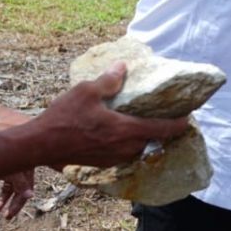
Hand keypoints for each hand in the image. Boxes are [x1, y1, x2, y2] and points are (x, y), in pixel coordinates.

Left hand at [0, 168, 33, 218]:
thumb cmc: (12, 159)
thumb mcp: (17, 173)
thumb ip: (23, 184)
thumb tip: (30, 196)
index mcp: (27, 176)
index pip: (25, 193)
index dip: (18, 205)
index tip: (10, 215)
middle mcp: (18, 175)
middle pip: (16, 193)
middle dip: (11, 206)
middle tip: (6, 217)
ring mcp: (8, 173)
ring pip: (5, 190)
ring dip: (0, 202)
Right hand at [25, 63, 190, 169]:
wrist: (41, 145)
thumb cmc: (64, 117)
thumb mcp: (86, 91)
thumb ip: (108, 80)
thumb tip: (122, 67)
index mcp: (128, 130)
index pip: (165, 129)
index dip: (180, 123)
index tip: (190, 117)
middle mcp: (126, 147)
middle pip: (154, 139)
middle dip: (163, 129)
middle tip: (167, 115)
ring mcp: (115, 158)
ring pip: (140, 148)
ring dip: (145, 137)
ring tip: (146, 123)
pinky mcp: (104, 163)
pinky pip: (125, 153)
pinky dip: (130, 143)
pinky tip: (123, 133)